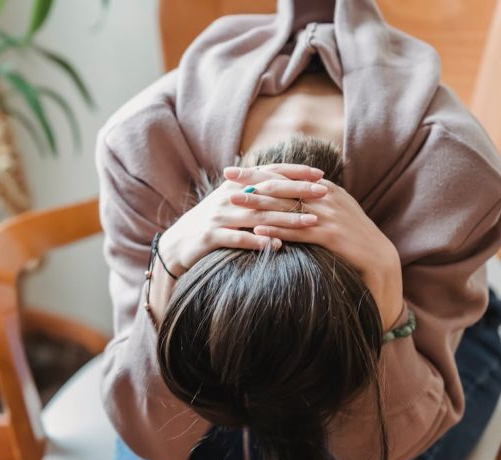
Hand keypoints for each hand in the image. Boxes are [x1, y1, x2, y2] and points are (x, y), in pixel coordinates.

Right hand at [158, 163, 326, 275]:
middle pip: (269, 192)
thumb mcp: (231, 202)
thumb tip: (286, 182)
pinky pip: (238, 239)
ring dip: (286, 219)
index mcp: (235, 185)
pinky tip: (277, 246)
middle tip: (323, 193)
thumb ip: (254, 191)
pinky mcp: (211, 236)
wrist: (177, 243)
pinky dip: (258, 242)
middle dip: (298, 192)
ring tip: (310, 223)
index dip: (295, 172)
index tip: (320, 175)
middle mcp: (228, 197)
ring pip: (258, 216)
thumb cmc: (211, 223)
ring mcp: (219, 216)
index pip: (269, 173)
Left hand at [244, 177, 404, 329]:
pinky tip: (257, 229)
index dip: (258, 171)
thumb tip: (285, 192)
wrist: (378, 257)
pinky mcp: (331, 236)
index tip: (233, 169)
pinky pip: (298, 231)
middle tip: (226, 178)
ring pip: (287, 207)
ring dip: (258, 203)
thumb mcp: (333, 210)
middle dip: (252, 181)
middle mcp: (326, 197)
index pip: (285, 175)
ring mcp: (329, 216)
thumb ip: (312, 199)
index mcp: (325, 188)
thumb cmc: (351, 236)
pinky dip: (277, 229)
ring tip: (234, 202)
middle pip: (282, 186)